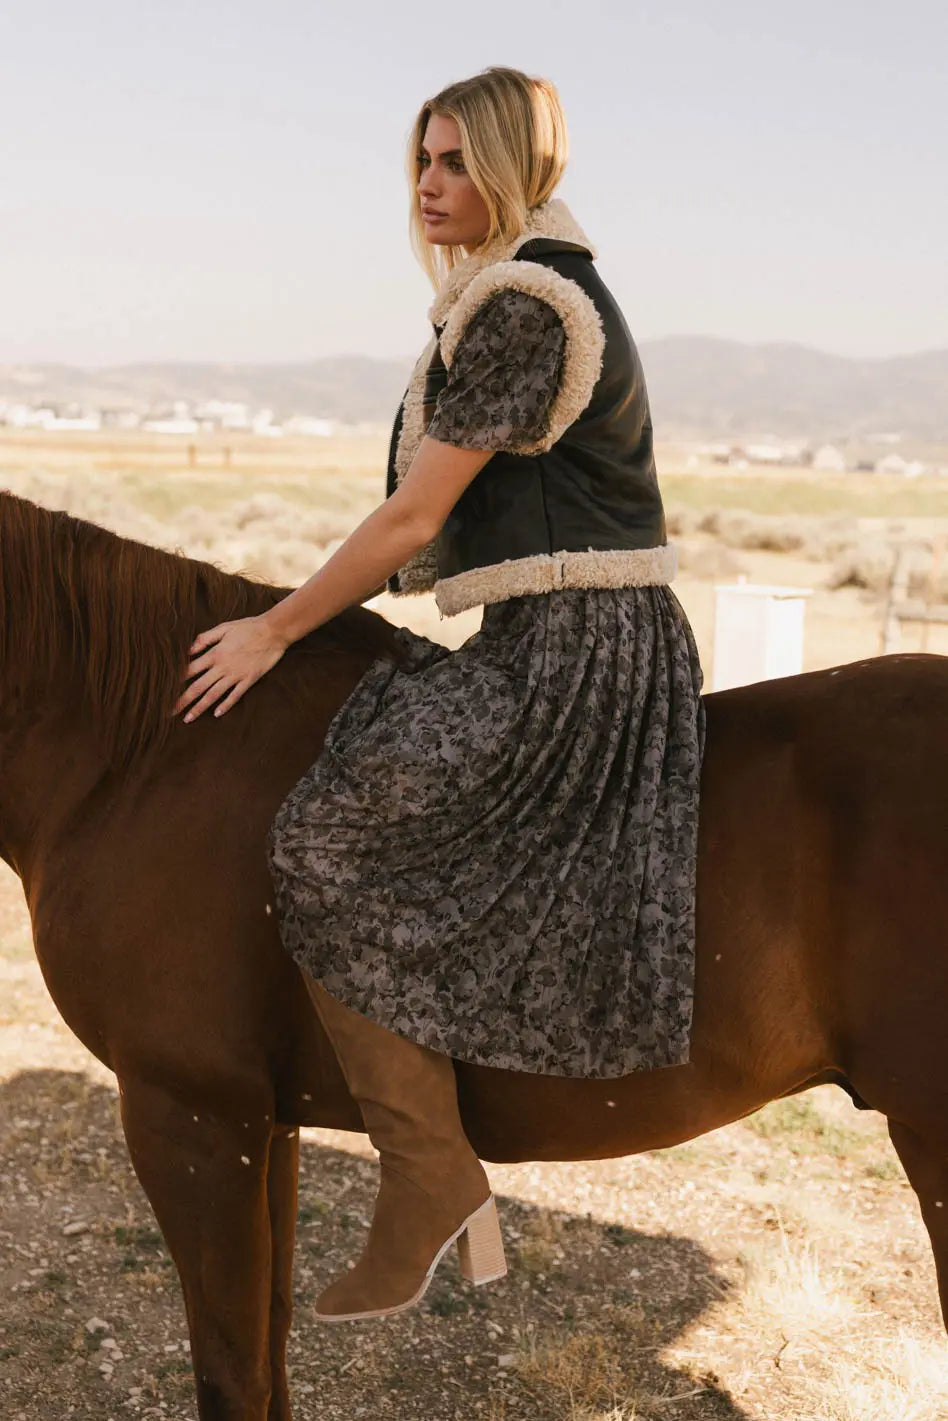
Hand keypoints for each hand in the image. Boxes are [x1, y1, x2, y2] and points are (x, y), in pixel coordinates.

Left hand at [174, 615, 288, 721]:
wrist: (273, 632)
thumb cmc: (248, 627)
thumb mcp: (224, 628)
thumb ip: (205, 639)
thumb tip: (188, 649)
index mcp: (215, 654)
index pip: (190, 670)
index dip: (176, 681)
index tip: (164, 690)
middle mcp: (223, 668)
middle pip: (198, 687)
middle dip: (182, 700)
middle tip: (169, 712)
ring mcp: (236, 676)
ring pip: (214, 695)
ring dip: (200, 708)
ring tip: (188, 718)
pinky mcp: (249, 680)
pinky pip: (235, 696)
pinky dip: (226, 705)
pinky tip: (217, 714)